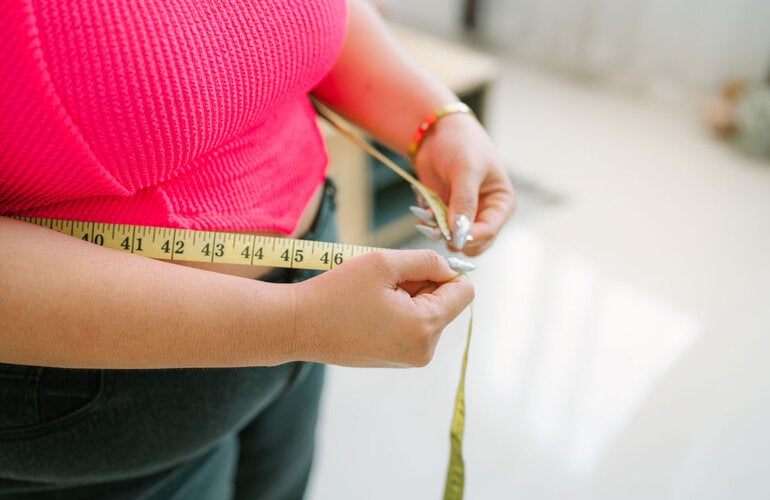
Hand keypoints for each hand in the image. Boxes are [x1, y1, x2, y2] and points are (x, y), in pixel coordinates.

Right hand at [290, 249, 473, 367]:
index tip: (415, 267)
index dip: (446, 272)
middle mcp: (424, 350)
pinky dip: (399, 312)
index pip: (464, 292)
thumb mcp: (384, 263)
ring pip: (429, 314)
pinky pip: (413, 327)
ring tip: (374, 297)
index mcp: (425, 327)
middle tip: (385, 282)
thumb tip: (451, 269)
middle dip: (423, 286)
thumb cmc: (337, 292)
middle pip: (446, 303)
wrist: (297, 326)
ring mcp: (410, 359)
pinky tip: (369, 310)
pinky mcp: (396, 360)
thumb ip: (426, 260)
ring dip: (410, 297)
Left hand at [413, 113, 515, 255]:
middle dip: (455, 238)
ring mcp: (466, 215)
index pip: (490, 231)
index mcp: (501, 203)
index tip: (450, 237)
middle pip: (475, 243)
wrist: (437, 131)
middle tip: (436, 229)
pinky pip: (439, 231)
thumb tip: (459, 234)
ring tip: (429, 216)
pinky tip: (424, 212)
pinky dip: (431, 226)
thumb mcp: (465, 169)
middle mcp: (487, 213)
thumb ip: (464, 202)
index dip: (470, 237)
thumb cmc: (460, 143)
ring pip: (455, 240)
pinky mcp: (447, 214)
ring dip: (440, 232)